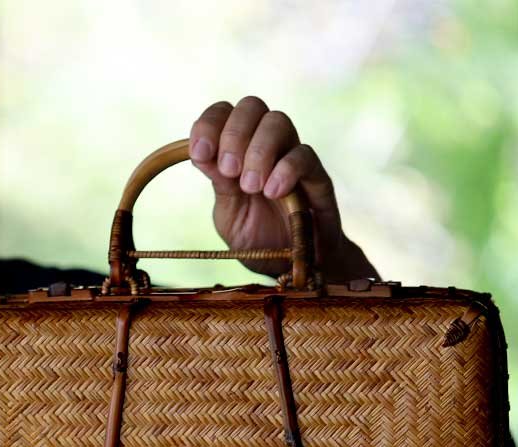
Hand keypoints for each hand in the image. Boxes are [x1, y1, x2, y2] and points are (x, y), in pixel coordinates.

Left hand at [188, 96, 377, 282]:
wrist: (292, 268)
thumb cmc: (258, 238)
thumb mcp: (228, 214)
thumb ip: (218, 184)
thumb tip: (201, 153)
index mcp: (238, 151)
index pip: (223, 113)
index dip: (209, 124)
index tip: (199, 153)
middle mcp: (266, 146)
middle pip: (252, 106)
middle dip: (234, 134)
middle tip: (228, 171)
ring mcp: (292, 158)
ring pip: (278, 122)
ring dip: (258, 151)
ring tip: (250, 187)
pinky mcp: (317, 177)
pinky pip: (304, 156)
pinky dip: (285, 169)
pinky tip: (273, 192)